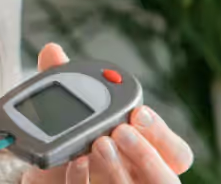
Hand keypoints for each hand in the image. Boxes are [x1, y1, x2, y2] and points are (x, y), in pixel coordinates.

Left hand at [20, 44, 195, 182]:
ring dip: (117, 167)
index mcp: (149, 153)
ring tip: (97, 144)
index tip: (139, 113)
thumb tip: (52, 51)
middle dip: (144, 152)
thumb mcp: (71, 109)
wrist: (43, 169)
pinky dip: (82, 179)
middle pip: (164, 177)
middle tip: (119, 131)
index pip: (178, 153)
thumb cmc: (71, 137)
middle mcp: (139, 178)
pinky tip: (73, 162)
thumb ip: (66, 80)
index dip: (161, 134)